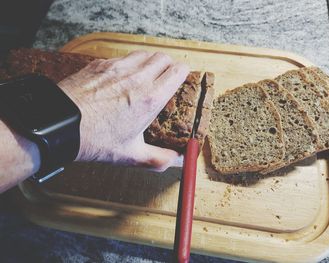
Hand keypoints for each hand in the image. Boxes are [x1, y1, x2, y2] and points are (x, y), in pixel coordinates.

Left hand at [58, 51, 188, 170]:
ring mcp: (117, 68)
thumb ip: (158, 158)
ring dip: (149, 61)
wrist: (61, 125)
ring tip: (145, 75)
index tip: (181, 77)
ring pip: (143, 54)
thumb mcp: (130, 155)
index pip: (177, 71)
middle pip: (163, 57)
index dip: (183, 72)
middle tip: (165, 76)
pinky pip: (122, 57)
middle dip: (168, 65)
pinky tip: (121, 76)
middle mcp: (137, 78)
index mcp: (150, 98)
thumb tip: (174, 160)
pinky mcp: (100, 65)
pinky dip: (128, 63)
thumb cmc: (94, 139)